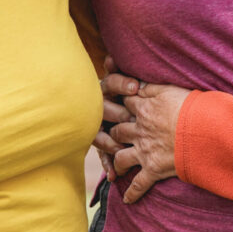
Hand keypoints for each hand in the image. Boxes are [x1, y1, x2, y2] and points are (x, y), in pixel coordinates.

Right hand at [92, 56, 140, 181]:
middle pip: (104, 109)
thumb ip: (120, 72)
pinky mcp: (99, 142)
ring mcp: (97, 125)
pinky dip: (108, 164)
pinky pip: (102, 154)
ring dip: (110, 141)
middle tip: (128, 117)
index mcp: (107, 87)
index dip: (122, 84)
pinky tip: (113, 174)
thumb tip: (110, 58)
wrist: (115, 110)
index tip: (135, 87)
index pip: (111, 82)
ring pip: (100, 134)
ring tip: (120, 147)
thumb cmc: (127, 93)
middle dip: (117, 113)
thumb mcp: (125, 82)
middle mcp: (98, 105)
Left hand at [109, 83, 190, 203]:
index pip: (124, 103)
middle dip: (112, 132)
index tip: (119, 103)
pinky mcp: (153, 169)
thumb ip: (152, 87)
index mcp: (144, 108)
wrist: (203, 130)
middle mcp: (139, 130)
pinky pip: (138, 184)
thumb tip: (139, 84)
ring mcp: (144, 151)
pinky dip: (132, 194)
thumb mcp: (171, 88)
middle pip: (117, 130)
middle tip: (111, 134)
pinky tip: (127, 200)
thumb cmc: (192, 106)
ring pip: (120, 157)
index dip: (120, 102)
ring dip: (116, 161)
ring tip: (115, 165)